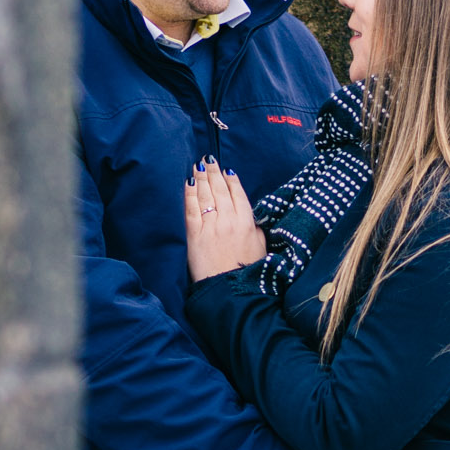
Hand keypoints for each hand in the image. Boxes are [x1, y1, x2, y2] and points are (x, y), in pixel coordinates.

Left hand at [185, 158, 266, 279]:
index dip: (230, 179)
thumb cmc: (248, 272)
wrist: (230, 290)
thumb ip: (256, 229)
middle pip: (219, 189)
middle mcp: (228, 220)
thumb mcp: (261, 247)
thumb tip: (252, 218)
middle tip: (208, 159)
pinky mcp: (195, 235)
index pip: (237, 193)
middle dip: (213, 172)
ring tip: (198, 165)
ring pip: (205, 195)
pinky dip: (189, 194)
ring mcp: (211, 226)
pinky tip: (188, 183)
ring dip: (201, 178)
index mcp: (246, 222)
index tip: (226, 169)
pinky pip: (191, 209)